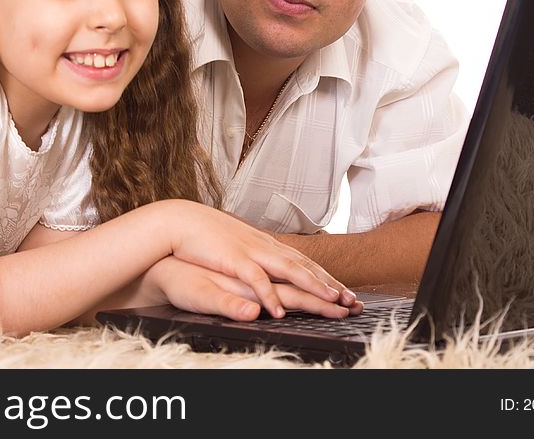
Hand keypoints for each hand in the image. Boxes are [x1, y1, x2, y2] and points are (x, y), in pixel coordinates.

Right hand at [148, 257, 362, 320]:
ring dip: (312, 286)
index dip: (326, 278)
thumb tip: (270, 266)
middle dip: (330, 284)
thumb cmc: (207, 237)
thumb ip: (255, 257)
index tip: (345, 292)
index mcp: (266, 246)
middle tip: (353, 300)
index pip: (304, 263)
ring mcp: (252, 252)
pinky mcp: (234, 259)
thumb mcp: (238, 247)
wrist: (180, 221)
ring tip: (331, 302)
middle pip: (305, 266)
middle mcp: (265, 248)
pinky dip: (268, 295)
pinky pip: (255, 280)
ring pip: (289, 270)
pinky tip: (278, 312)